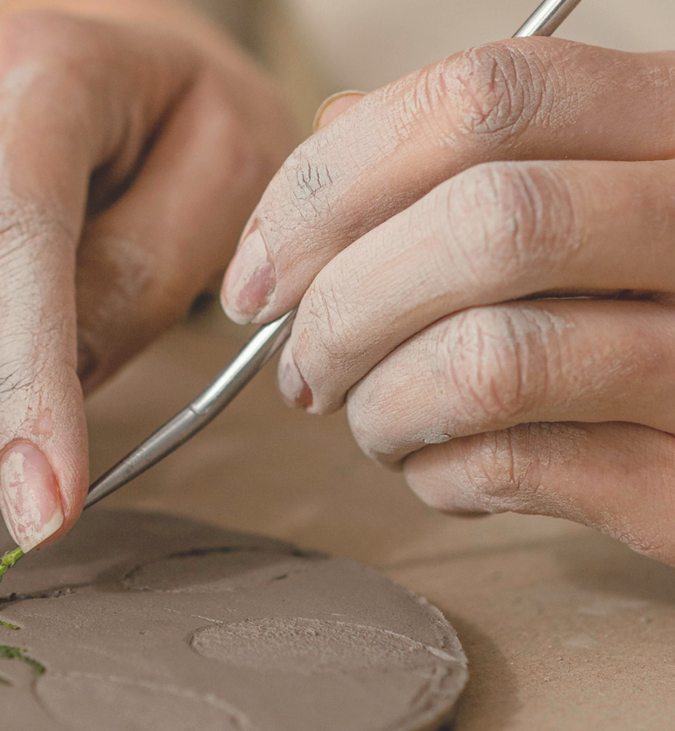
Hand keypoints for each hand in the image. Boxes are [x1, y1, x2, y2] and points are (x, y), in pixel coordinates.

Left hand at [222, 39, 674, 563]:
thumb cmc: (650, 298)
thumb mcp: (592, 185)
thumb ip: (472, 150)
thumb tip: (331, 133)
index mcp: (673, 127)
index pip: (483, 97)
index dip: (335, 180)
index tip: (261, 268)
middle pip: (482, 223)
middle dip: (343, 308)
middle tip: (303, 367)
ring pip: (492, 358)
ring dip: (383, 404)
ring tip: (375, 422)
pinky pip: (521, 466)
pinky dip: (439, 472)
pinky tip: (441, 467)